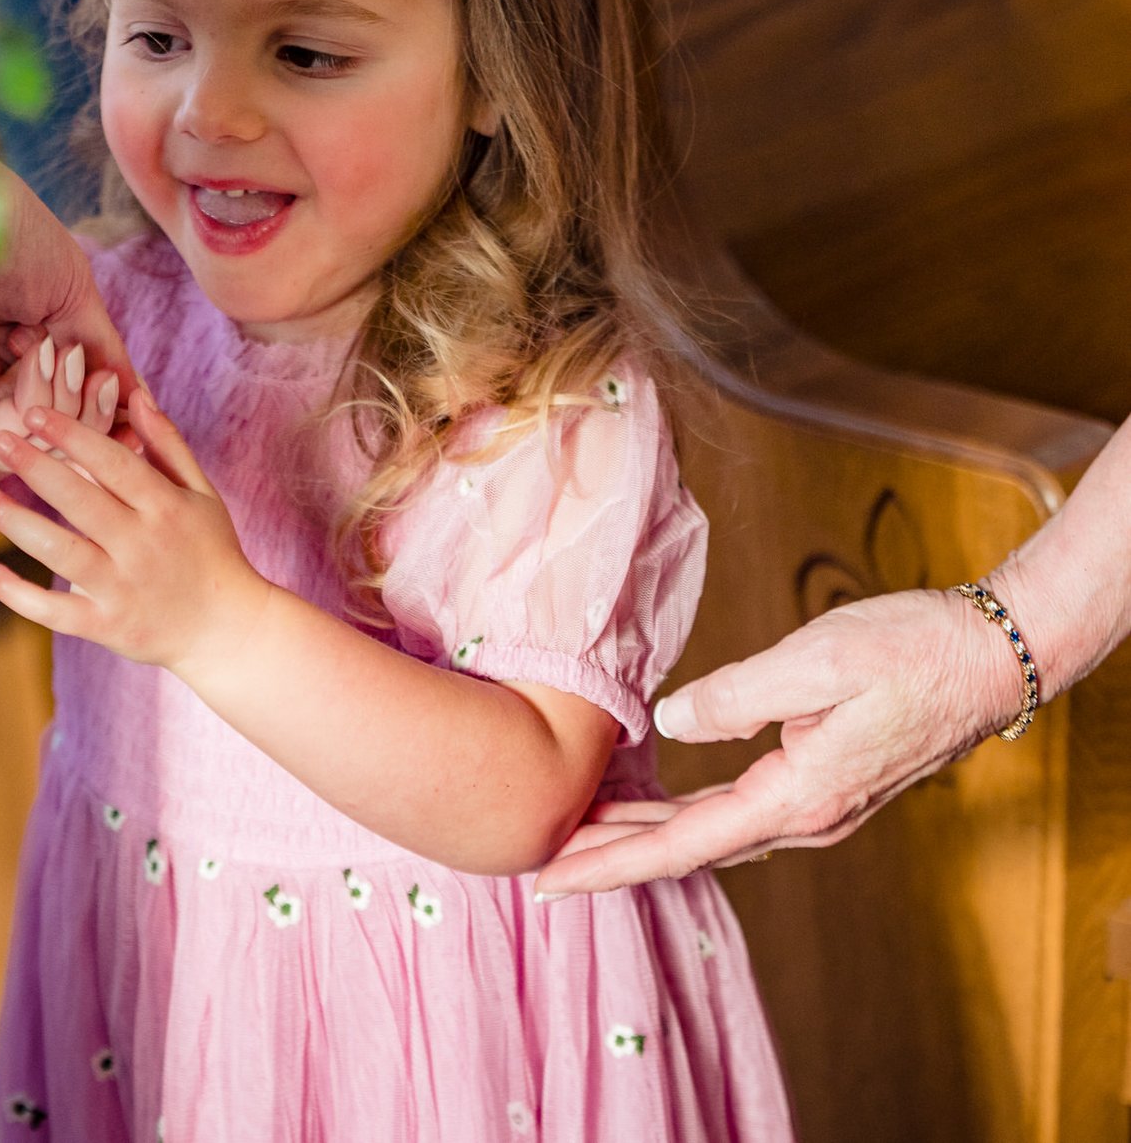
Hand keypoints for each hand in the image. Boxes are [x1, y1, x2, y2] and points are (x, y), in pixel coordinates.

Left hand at [0, 165, 137, 453]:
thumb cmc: (11, 234)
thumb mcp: (72, 295)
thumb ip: (100, 352)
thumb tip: (136, 400)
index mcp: (19, 335)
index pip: (67, 394)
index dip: (104, 411)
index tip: (142, 421)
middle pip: (48, 422)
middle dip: (86, 415)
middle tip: (107, 393)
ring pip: (22, 435)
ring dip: (59, 410)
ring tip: (65, 363)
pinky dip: (23, 428)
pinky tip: (43, 394)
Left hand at [0, 389, 269, 669]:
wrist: (227, 630)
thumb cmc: (212, 552)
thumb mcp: (202, 493)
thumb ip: (168, 444)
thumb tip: (136, 394)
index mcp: (164, 507)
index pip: (114, 462)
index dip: (74, 435)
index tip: (36, 412)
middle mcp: (142, 545)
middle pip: (81, 500)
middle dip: (36, 466)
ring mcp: (122, 588)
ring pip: (61, 552)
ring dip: (16, 523)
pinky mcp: (106, 626)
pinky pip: (55, 611)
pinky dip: (18, 594)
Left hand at [533, 585, 1021, 895]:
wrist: (994, 656)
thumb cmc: (913, 650)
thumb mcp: (817, 661)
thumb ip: (736, 698)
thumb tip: (668, 720)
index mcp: (799, 797)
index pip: (680, 846)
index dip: (608, 864)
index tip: (547, 880)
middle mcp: (806, 816)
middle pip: (686, 850)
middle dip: (608, 859)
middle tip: (536, 863)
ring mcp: (818, 805)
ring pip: (709, 833)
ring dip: (641, 838)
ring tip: (575, 836)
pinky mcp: (823, 782)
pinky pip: (734, 812)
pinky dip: (682, 816)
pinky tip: (649, 808)